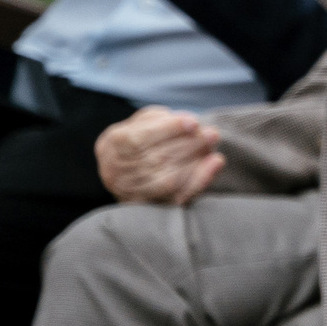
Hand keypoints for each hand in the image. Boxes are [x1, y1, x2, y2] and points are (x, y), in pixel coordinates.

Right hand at [96, 106, 222, 203]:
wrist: (124, 170)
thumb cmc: (137, 138)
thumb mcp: (142, 122)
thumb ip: (161, 120)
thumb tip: (190, 122)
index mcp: (112, 145)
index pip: (139, 139)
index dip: (168, 130)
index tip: (193, 122)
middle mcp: (117, 172)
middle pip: (155, 159)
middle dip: (188, 145)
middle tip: (211, 134)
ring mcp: (132, 192)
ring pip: (167, 179)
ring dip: (195, 162)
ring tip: (212, 147)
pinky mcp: (151, 206)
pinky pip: (176, 197)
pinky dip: (198, 180)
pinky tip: (213, 164)